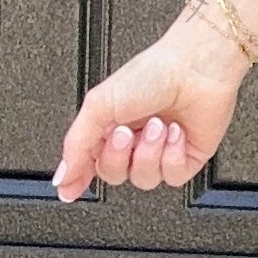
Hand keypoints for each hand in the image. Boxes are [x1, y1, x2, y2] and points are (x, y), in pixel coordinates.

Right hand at [53, 8, 248, 199]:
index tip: (70, 189)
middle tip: (126, 130)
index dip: (79, 178)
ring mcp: (161, 151)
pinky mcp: (187, 157)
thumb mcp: (98, 105)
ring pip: (144, 179)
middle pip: (113, 175)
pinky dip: (172, 154)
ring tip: (156, 125)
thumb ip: (76, 145)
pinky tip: (175, 132)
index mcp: (109, 126)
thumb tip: (62, 176)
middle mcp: (134, 141)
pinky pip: (172, 177)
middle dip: (118, 154)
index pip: (89, 164)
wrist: (195, 68)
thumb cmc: (152, 74)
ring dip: (148, 151)